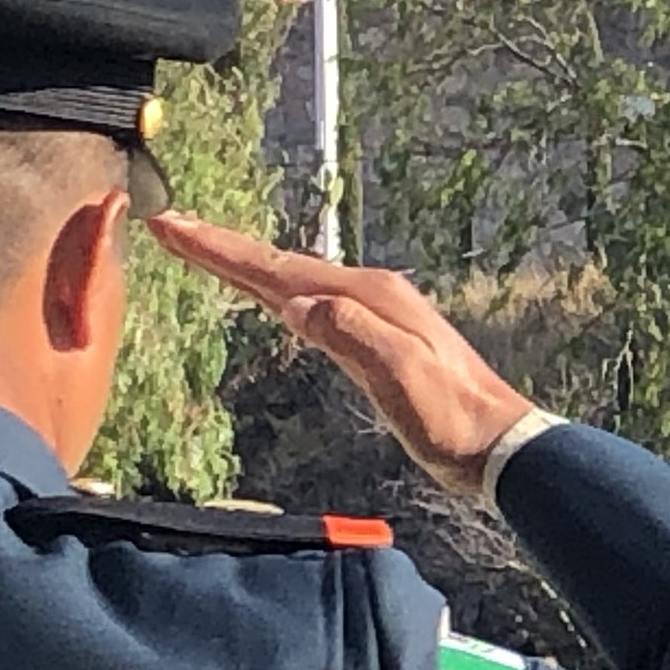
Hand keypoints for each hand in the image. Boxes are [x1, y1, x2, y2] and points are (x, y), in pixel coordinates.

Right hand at [147, 213, 534, 492]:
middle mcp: (370, 294)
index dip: (220, 250)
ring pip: (296, 280)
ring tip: (204, 249)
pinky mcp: (379, 338)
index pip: (278, 269)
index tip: (170, 225)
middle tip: (169, 224)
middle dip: (223, 247)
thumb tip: (298, 304)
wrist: (500, 445)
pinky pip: (314, 303)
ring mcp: (376, 314)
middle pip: (281, 265)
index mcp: (368, 297)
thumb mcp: (401, 376)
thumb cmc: (452, 418)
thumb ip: (352, 335)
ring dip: (248, 265)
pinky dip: (281, 291)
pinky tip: (275, 297)